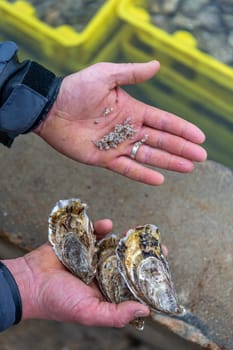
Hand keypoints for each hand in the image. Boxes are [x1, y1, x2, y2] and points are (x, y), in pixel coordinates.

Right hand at [3, 219, 149, 327]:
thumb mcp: (89, 312)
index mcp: (106, 291)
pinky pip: (94, 233)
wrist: (30, 282)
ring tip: (135, 232)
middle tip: (157, 245)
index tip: (163, 266)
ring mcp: (91, 257)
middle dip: (141, 254)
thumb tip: (145, 311)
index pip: (131, 284)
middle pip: (125, 262)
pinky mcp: (80, 243)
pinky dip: (101, 227)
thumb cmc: (58, 302)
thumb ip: (117, 314)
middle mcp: (101, 273)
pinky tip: (107, 225)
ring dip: (124, 238)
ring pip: (112, 245)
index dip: (147, 276)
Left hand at [35, 61, 206, 184]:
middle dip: (181, 148)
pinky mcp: (104, 158)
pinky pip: (127, 168)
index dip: (182, 128)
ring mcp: (117, 145)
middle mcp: (128, 129)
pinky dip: (142, 174)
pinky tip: (159, 179)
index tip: (199, 137)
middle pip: (161, 140)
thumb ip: (131, 73)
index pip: (163, 120)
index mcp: (132, 110)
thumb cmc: (75, 89)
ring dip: (168, 162)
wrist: (50, 109)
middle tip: (200, 157)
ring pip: (148, 155)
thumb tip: (157, 65)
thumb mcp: (105, 75)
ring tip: (188, 168)